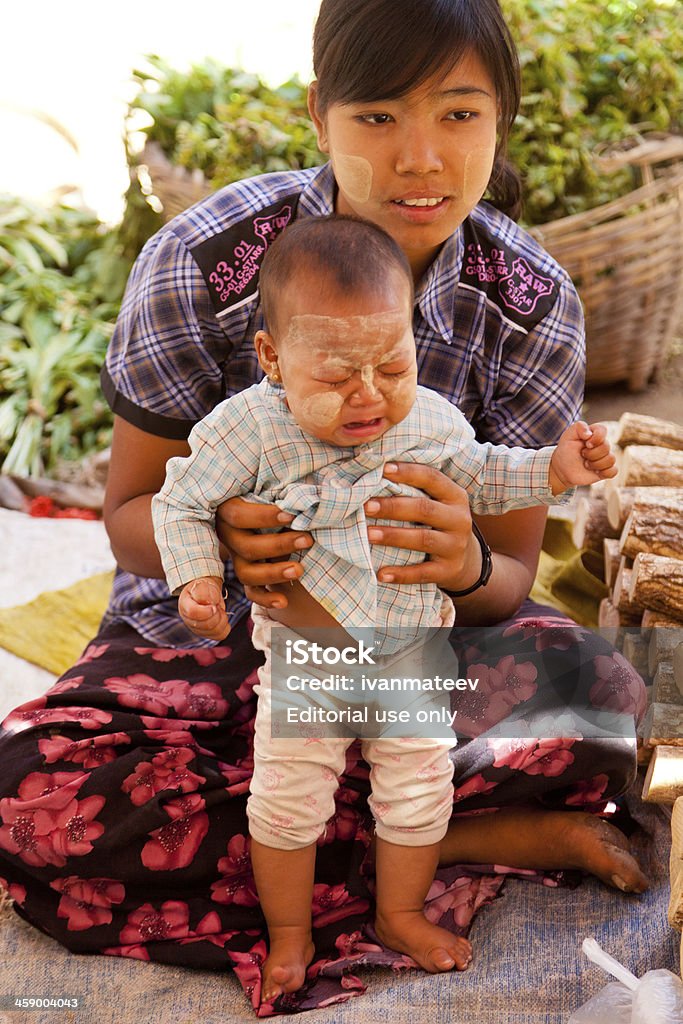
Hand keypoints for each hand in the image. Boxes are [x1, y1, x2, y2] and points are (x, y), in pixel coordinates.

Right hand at [178, 577, 230, 640]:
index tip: (214, 605)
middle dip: (216, 614)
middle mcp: (189, 620)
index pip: (193, 613)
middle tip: (217, 605)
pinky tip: (221, 617)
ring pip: (214, 631)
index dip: (206, 611)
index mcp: (185, 605)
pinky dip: (225, 626)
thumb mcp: (202, 584)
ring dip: (222, 619)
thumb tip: (209, 602)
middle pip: (205, 625)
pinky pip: (220, 635)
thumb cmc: (203, 588)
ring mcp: (198, 629)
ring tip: (219, 609)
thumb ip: (204, 592)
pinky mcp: (208, 634)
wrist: (206, 592)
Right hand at [216, 496, 312, 609]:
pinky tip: (284, 601)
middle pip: (245, 546)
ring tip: (299, 570)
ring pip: (246, 572)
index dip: (263, 516)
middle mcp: (230, 536)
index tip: (291, 515)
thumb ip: (286, 492)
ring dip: (273, 573)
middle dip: (278, 545)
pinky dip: (266, 598)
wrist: (272, 517)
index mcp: (229, 509)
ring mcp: (237, 558)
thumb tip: (312, 491)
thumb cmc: (277, 497)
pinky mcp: (248, 574)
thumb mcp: (276, 491)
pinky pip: (251, 592)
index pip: (237, 515)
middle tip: (307, 540)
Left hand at [364, 462, 482, 590]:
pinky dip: (401, 574)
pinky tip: (380, 573)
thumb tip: (374, 473)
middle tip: (366, 506)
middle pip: (424, 509)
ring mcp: (455, 546)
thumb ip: (416, 489)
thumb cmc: (438, 523)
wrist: (466, 560)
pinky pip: (423, 573)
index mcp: (455, 496)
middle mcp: (459, 519)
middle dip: (393, 507)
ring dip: (393, 536)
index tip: (383, 469)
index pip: (432, 478)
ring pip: (423, 539)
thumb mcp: (438, 503)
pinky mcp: (449, 570)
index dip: (408, 472)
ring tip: (367, 535)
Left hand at [550, 421, 616, 492]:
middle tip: (582, 455)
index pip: (602, 429)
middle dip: (591, 453)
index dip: (596, 438)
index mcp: (593, 434)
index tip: (586, 444)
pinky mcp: (606, 470)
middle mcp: (602, 445)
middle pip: (606, 447)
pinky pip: (614, 471)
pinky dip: (604, 472)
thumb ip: (578, 427)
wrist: (563, 469)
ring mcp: (605, 457)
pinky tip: (594, 472)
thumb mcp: (568, 436)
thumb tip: (589, 434)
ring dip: (595, 464)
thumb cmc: (566, 451)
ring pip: (611, 459)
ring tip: (586, 464)